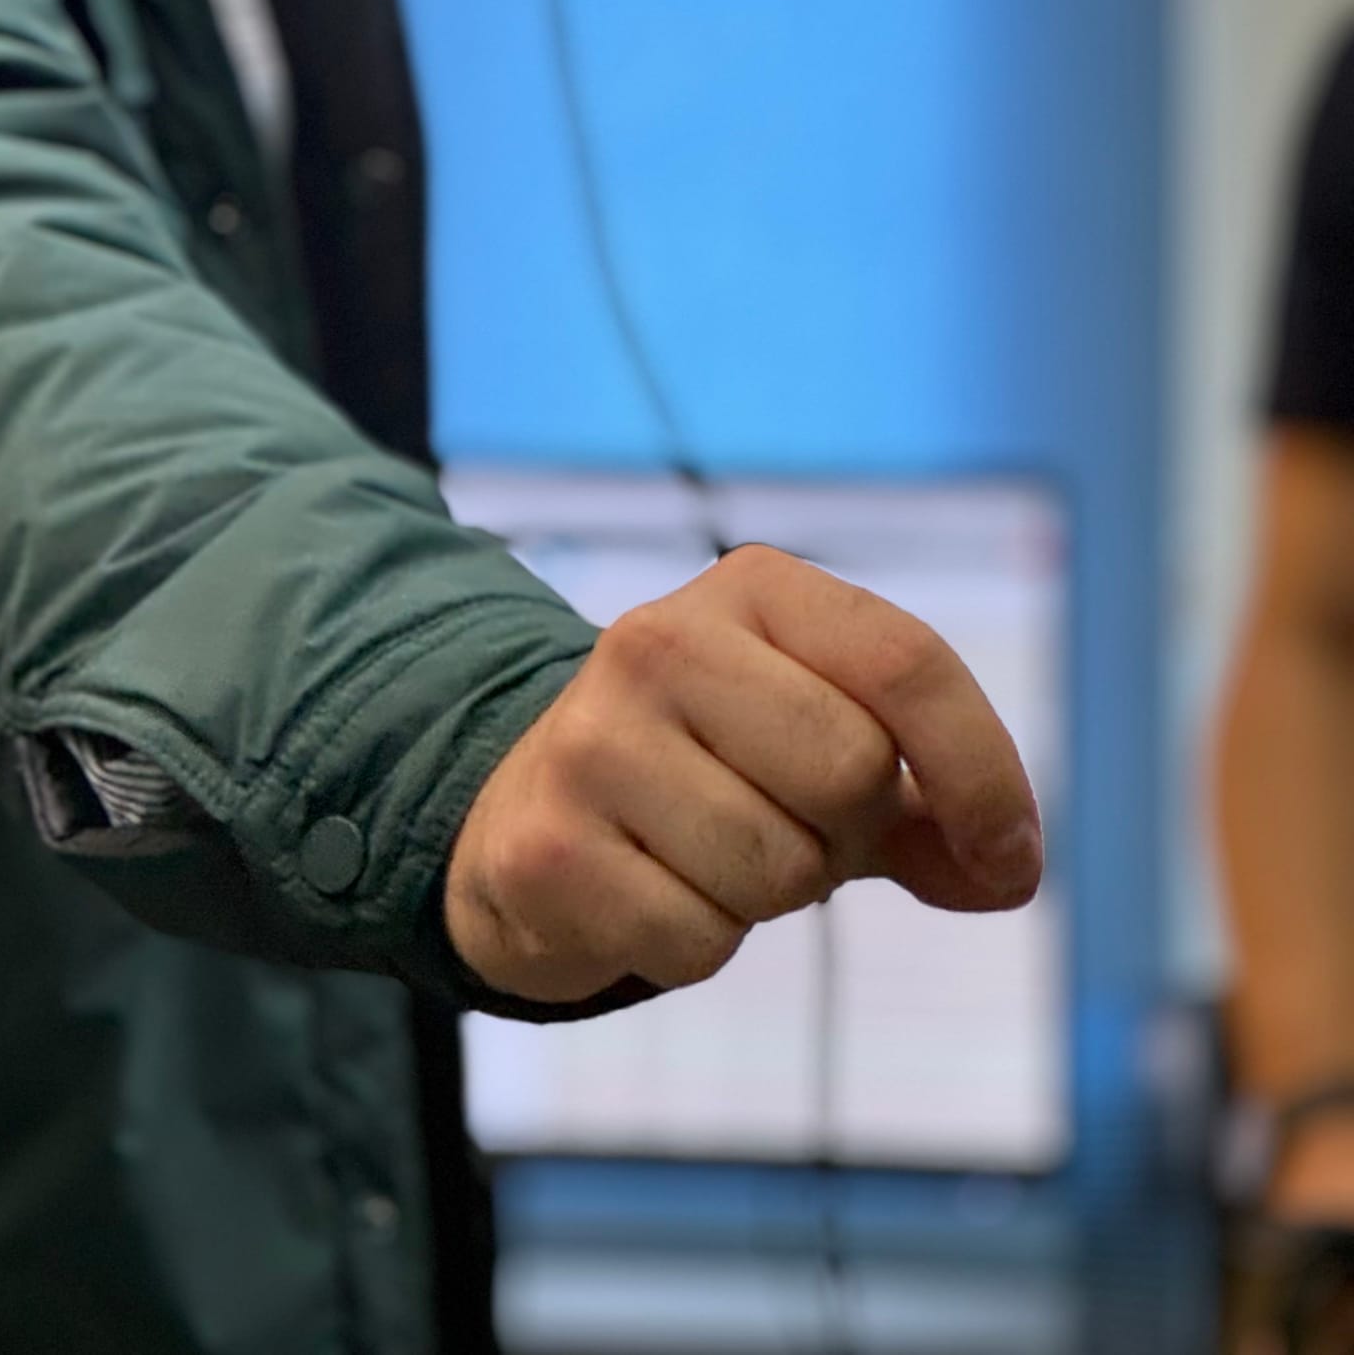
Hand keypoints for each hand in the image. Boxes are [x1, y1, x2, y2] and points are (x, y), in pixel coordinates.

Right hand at [447, 544, 1042, 1005]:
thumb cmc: (712, 776)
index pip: (905, 659)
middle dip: (848, 833)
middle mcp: (659, 638)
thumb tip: (1005, 868)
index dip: (981, 769)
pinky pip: (699, 942)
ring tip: (712, 853)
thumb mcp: (826, 751)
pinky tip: (654, 893)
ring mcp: (593, 739)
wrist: (528, 815)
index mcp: (752, 590)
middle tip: (790, 825)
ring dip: (773, 895)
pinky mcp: (549, 847)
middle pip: (852, 768)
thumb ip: (934, 802)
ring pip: (782, 867)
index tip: (1006, 854)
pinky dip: (699, 944)